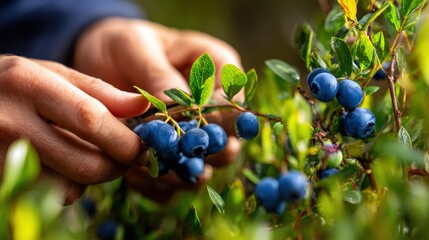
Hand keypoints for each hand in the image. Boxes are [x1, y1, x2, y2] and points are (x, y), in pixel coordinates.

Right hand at [0, 55, 149, 203]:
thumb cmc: (17, 84)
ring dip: (95, 177)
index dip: (125, 140)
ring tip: (93, 154)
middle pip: (84, 163)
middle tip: (128, 158)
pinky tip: (66, 166)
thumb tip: (143, 106)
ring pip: (69, 186)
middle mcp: (10, 122)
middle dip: (118, 166)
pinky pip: (49, 196)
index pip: (91, 120)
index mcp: (29, 85)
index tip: (144, 147)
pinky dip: (70, 186)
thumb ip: (100, 90)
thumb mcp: (54, 74)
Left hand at [73, 17, 243, 200]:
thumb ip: (157, 72)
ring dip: (179, 175)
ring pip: (203, 167)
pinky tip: (136, 177)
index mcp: (217, 70)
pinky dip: (158, 185)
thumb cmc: (123, 45)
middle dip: (201, 155)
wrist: (100, 60)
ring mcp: (193, 134)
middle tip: (177, 159)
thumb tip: (178, 104)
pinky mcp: (172, 154)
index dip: (214, 122)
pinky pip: (174, 181)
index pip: (232, 103)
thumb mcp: (136, 46)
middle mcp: (212, 107)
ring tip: (151, 170)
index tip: (186, 128)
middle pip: (225, 142)